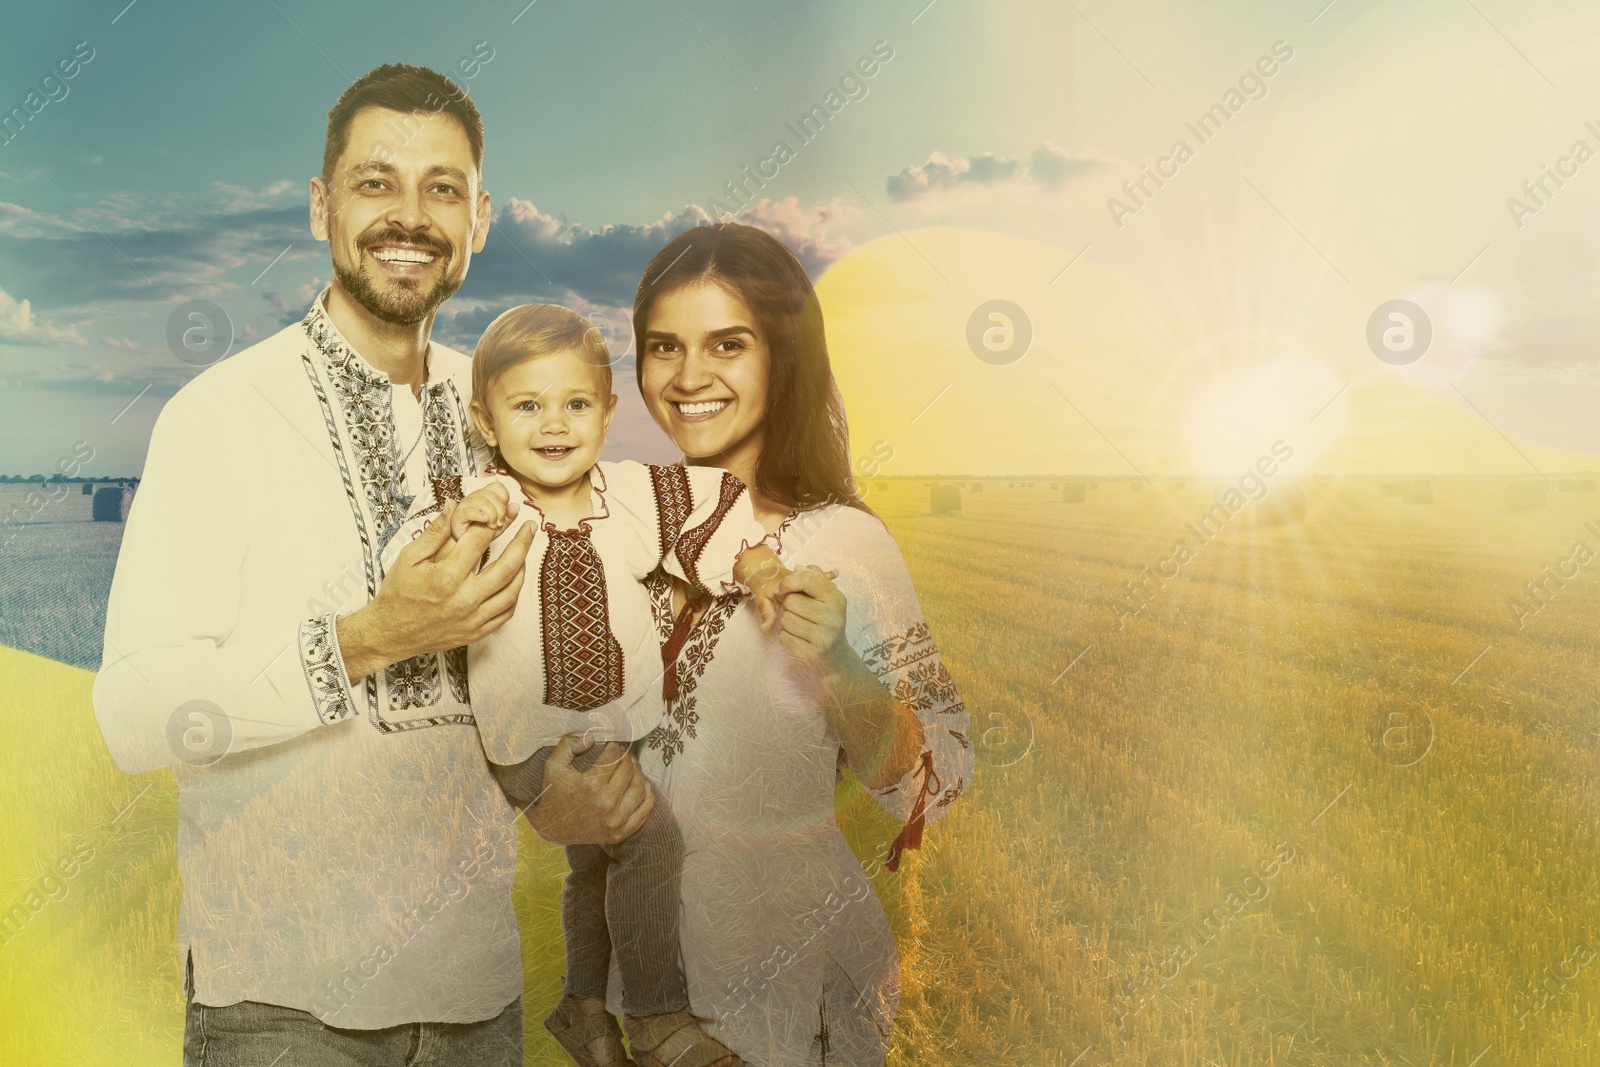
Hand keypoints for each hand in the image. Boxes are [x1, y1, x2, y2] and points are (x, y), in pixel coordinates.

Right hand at [335, 500, 535, 680]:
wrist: (391, 633)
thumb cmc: (399, 592)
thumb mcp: (409, 557)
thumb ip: (435, 532)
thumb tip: (453, 505)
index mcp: (446, 577)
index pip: (479, 542)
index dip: (493, 522)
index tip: (503, 511)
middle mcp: (463, 599)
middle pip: (506, 566)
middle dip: (523, 542)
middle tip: (531, 526)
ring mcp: (472, 618)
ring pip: (511, 591)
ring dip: (523, 569)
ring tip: (525, 552)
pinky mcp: (476, 632)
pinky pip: (505, 614)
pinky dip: (514, 596)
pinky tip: (514, 581)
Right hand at [450, 482, 516, 541]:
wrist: (466, 547)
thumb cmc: (481, 534)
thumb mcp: (500, 525)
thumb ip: (508, 516)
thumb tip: (516, 506)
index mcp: (484, 497)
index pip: (497, 487)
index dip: (504, 497)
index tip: (506, 511)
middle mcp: (474, 498)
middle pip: (490, 494)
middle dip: (500, 510)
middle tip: (500, 523)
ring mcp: (464, 506)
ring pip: (480, 501)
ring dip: (491, 515)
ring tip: (492, 526)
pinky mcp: (457, 517)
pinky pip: (468, 511)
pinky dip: (478, 515)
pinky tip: (485, 520)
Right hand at [522, 736, 654, 845]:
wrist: (550, 829)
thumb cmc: (552, 794)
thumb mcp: (553, 765)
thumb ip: (569, 745)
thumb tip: (593, 738)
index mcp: (590, 785)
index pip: (614, 757)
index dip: (616, 745)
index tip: (615, 742)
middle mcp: (606, 803)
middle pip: (628, 771)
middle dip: (626, 757)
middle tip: (623, 753)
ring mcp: (615, 821)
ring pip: (639, 788)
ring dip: (638, 773)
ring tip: (631, 767)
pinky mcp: (620, 833)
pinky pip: (643, 811)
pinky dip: (647, 796)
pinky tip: (643, 785)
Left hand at [773, 564, 844, 665]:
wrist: (837, 657)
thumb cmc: (828, 622)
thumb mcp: (828, 598)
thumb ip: (814, 580)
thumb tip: (799, 567)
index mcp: (836, 598)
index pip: (807, 579)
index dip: (788, 582)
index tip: (781, 589)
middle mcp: (832, 616)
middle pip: (791, 601)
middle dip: (788, 606)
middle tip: (798, 612)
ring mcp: (823, 636)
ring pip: (785, 619)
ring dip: (786, 622)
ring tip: (799, 625)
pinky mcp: (812, 653)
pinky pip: (784, 637)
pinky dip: (786, 637)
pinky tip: (798, 638)